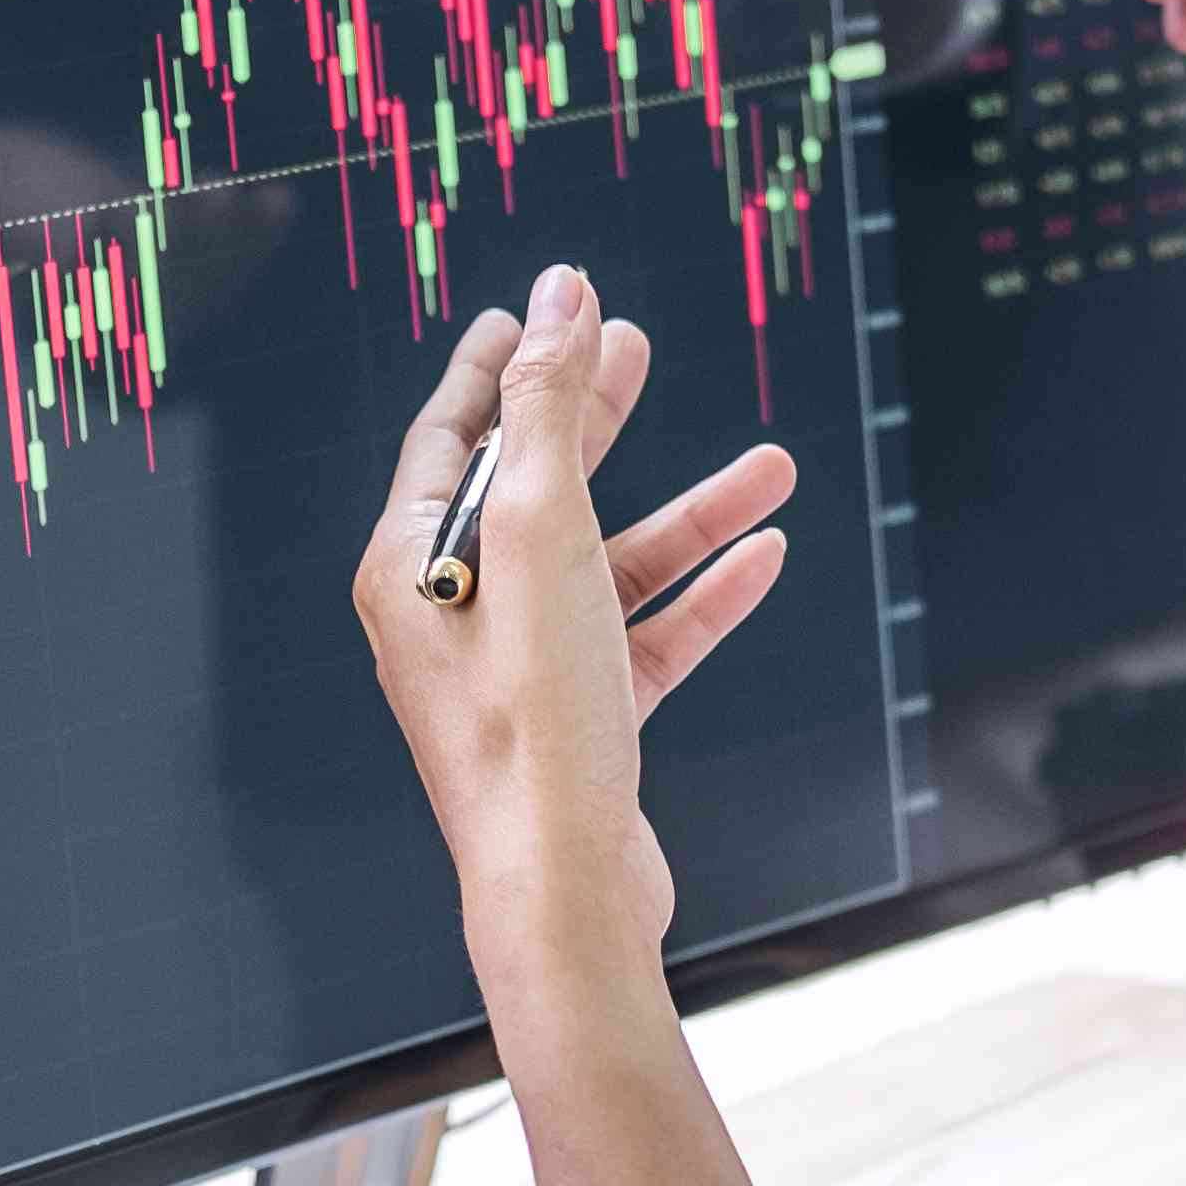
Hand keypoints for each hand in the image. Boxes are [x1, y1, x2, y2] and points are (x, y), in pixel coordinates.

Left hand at [357, 264, 795, 972]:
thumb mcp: (541, 531)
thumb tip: (563, 295)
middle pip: (530, 487)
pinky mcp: (582, 724)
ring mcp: (519, 672)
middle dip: (593, 417)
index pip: (451, 437)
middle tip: (640, 347)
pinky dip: (702, 594)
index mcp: (411, 566)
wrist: (564, 889)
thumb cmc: (535, 718)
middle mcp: (453, 616)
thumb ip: (552, 406)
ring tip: (775, 463)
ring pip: (610, 563)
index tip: (534, 311)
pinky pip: (646, 636)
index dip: (497, 367)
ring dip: (691, 512)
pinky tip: (767, 556)